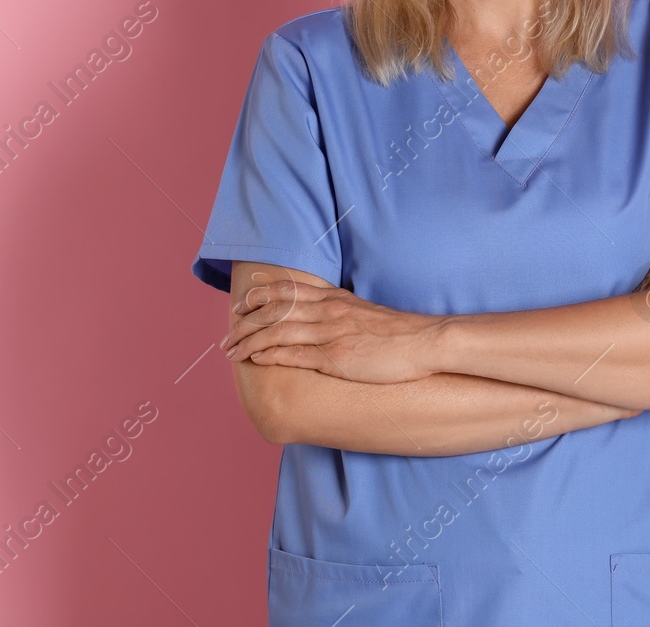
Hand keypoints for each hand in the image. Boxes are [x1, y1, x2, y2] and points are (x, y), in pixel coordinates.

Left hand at [220, 279, 442, 382]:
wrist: (424, 342)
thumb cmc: (397, 333)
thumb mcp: (362, 313)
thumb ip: (338, 312)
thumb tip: (318, 318)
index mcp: (333, 298)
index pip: (285, 290)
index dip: (257, 297)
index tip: (239, 307)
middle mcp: (327, 310)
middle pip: (273, 309)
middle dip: (244, 323)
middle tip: (225, 336)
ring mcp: (330, 332)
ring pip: (277, 331)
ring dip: (249, 341)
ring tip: (231, 352)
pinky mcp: (336, 356)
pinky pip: (295, 353)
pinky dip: (271, 354)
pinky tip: (255, 358)